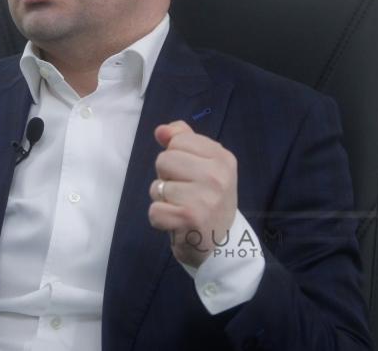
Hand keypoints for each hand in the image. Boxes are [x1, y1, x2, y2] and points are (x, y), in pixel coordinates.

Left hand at [147, 120, 236, 267]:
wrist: (221, 245)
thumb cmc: (206, 199)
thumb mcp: (202, 164)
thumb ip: (182, 139)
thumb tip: (161, 130)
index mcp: (223, 158)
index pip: (178, 140)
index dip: (176, 158)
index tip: (191, 174)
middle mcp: (218, 176)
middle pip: (164, 160)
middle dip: (167, 177)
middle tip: (185, 193)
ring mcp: (206, 198)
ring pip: (157, 186)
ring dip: (162, 199)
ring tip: (181, 208)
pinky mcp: (190, 219)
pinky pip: (154, 211)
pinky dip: (160, 219)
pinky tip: (176, 223)